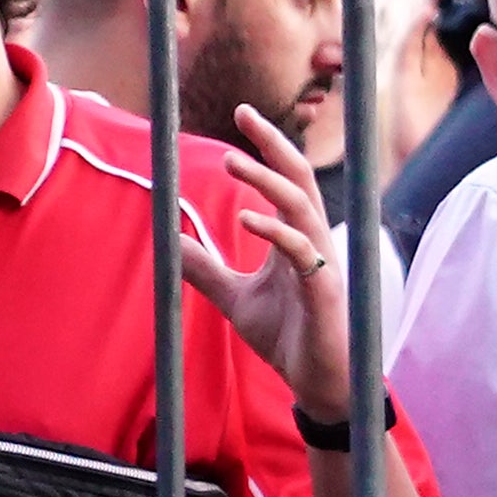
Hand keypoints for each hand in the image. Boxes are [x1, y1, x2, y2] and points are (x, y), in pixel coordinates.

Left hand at [192, 105, 360, 419]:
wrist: (316, 384)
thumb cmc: (286, 339)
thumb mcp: (235, 299)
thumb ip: (207, 270)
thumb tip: (171, 242)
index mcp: (296, 238)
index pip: (285, 178)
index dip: (266, 145)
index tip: (241, 113)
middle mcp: (314, 241)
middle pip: (300, 178)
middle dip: (274, 143)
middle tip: (244, 112)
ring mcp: (322, 263)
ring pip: (301, 206)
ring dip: (267, 180)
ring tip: (232, 161)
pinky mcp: (324, 290)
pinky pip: (301, 250)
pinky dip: (275, 230)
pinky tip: (246, 219)